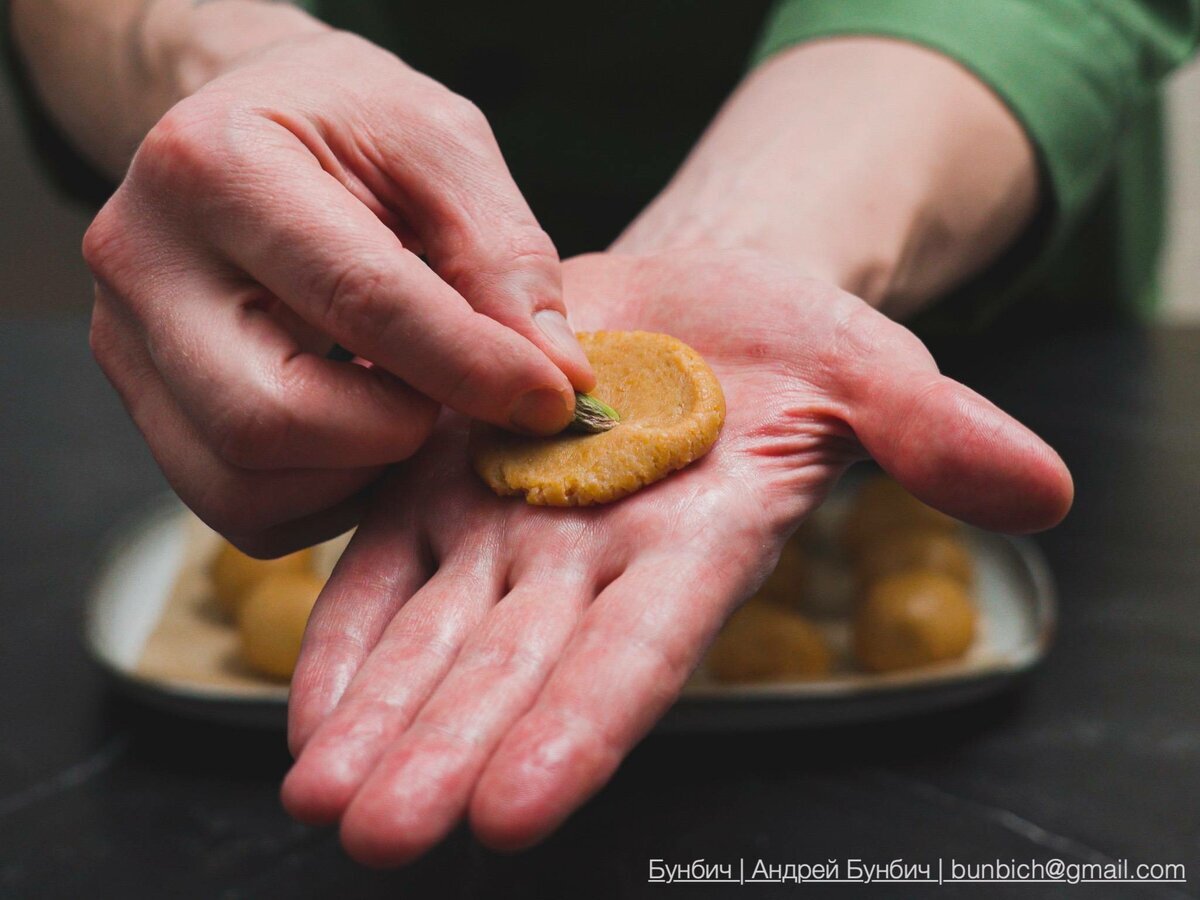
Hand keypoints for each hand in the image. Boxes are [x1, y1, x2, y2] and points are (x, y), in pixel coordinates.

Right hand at [84, 24, 592, 554]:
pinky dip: (327, 495)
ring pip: (246, 482)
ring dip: (363, 471)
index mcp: (218, 166)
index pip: (358, 300)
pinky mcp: (146, 407)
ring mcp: (127, 344)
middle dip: (397, 432)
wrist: (254, 124)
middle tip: (455, 396)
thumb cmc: (353, 126)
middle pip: (271, 418)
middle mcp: (143, 261)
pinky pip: (241, 508)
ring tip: (409, 402)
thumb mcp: (442, 146)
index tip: (551, 399)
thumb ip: (503, 257)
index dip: (470, 366)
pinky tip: (363, 428)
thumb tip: (556, 382)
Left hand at [280, 249, 1071, 864]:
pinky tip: (306, 706)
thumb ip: (933, 432)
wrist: (690, 305)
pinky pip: (389, 568)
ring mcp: (512, 528)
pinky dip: (348, 634)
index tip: (517, 812)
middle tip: (380, 836)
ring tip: (324, 797)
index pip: (641, 653)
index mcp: (695, 546)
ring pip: (440, 636)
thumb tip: (1041, 492)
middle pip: (518, 670)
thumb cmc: (789, 348)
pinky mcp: (448, 486)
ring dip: (382, 718)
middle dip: (451, 754)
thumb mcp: (871, 368)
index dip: (586, 727)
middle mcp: (594, 562)